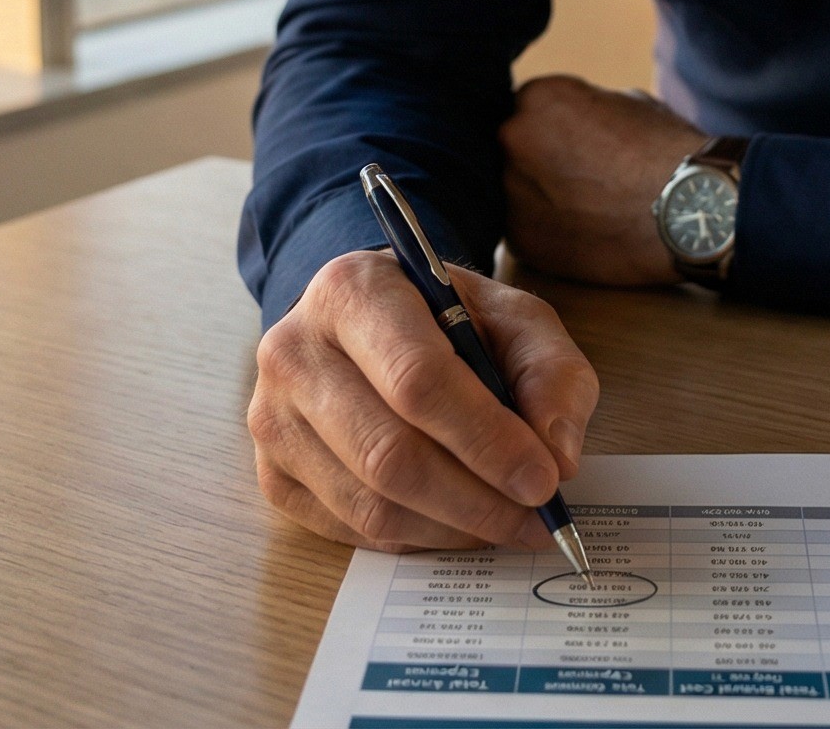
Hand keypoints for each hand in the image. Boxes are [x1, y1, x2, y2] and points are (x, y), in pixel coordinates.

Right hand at [249, 249, 597, 551]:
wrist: (369, 321)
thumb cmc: (445, 318)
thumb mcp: (513, 318)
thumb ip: (549, 373)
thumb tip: (557, 456)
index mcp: (351, 290)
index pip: (417, 378)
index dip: (485, 438)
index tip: (542, 479)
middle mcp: (294, 350)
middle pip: (388, 452)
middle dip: (475, 498)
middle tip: (536, 519)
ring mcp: (272, 417)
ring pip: (368, 502)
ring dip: (452, 527)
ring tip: (509, 525)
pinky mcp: (272, 473)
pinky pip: (349, 528)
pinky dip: (415, 539)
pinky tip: (457, 523)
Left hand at [501, 74, 705, 284]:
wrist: (686, 212)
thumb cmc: (667, 151)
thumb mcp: (627, 102)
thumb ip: (586, 108)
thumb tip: (576, 120)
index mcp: (538, 97)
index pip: (529, 108)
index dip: (555, 127)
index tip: (577, 143)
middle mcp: (512, 139)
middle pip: (516, 148)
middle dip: (542, 159)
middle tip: (580, 175)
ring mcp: (511, 192)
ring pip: (517, 191)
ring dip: (541, 197)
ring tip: (586, 207)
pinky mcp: (520, 240)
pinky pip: (525, 230)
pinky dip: (548, 232)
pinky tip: (585, 232)